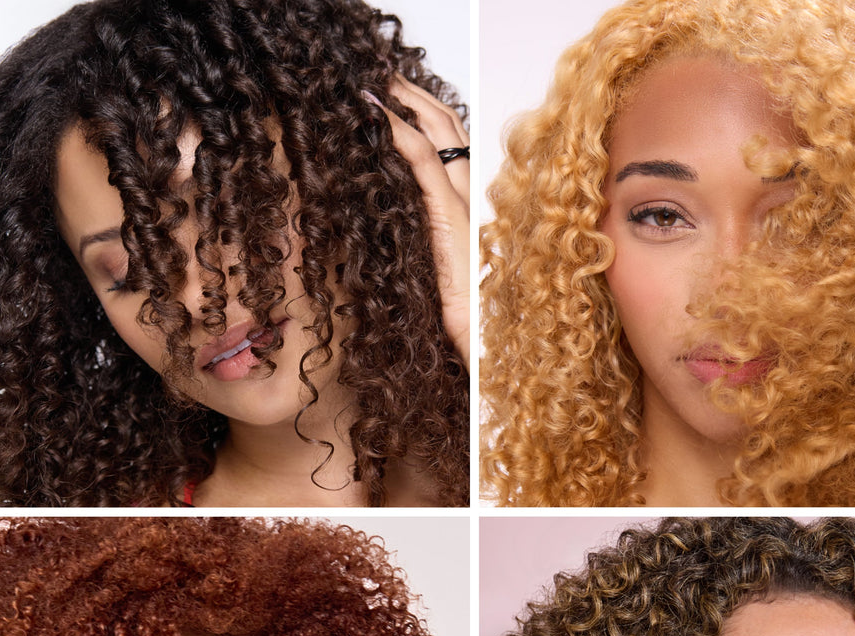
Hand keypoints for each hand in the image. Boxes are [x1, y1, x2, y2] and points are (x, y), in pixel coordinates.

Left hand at [365, 77, 470, 365]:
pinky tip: (378, 115)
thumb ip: (432, 240)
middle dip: (418, 97)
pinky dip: (399, 131)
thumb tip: (401, 225)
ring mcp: (464, 202)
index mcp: (474, 206)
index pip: (456, 145)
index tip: (403, 101)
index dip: (431, 117)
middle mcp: (474, 196)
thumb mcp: (441, 268)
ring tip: (379, 84)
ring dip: (407, 102)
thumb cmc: (460, 315)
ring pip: (439, 132)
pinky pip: (423, 160)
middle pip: (452, 127)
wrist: (476, 339)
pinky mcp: (448, 214)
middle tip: (389, 77)